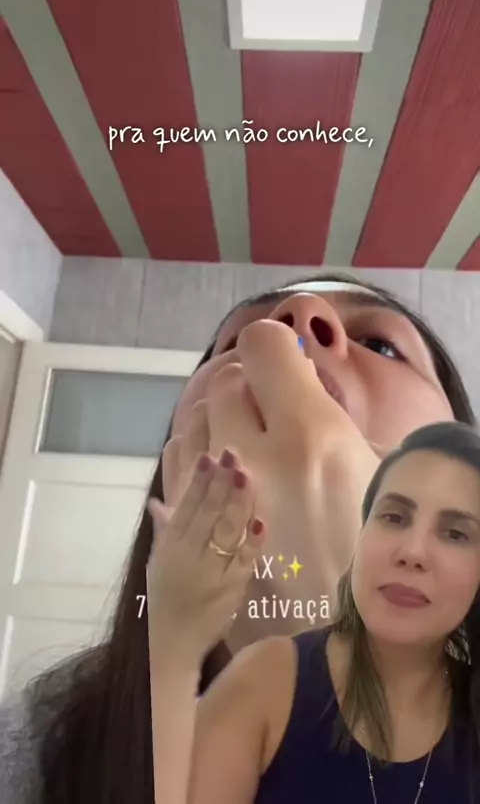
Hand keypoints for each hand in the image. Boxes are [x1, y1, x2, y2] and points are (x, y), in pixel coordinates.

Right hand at [147, 449, 264, 668]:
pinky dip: (252, 541)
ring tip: (246, 476)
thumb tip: (158, 503)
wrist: (168, 646)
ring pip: (226, 532)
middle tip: (232, 455)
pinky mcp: (231, 590)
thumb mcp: (156, 564)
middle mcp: (188, 557)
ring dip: (237, 502)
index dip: (198, 482)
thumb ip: (163, 532)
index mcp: (169, 548)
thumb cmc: (163, 600)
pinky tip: (260, 520)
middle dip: (221, 483)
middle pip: (207, 514)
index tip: (209, 458)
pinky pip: (244, 561)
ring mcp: (211, 573)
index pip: (185, 508)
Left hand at [204, 322, 383, 632]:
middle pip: (227, 381)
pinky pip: (175, 463)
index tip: (279, 362)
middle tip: (265, 403)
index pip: (265, 346)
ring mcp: (215, 494)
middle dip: (247, 386)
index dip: (273, 348)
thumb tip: (306, 382)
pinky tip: (213, 462)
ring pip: (194, 420)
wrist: (332, 636)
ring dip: (216, 418)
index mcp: (311, 435)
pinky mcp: (193, 524)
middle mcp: (257, 456)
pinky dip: (192, 451)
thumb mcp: (374, 476)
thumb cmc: (365, 551)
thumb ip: (340, 421)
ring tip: (240, 435)